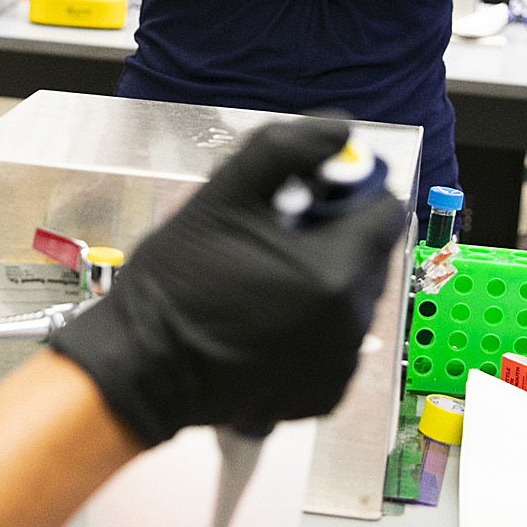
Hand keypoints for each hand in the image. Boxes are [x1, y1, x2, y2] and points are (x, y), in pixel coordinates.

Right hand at [47, 119, 406, 448]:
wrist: (141, 368)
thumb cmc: (176, 282)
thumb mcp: (222, 196)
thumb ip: (285, 149)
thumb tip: (339, 128)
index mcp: (337, 272)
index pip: (386, 213)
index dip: (351, 193)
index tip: (308, 196)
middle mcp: (352, 324)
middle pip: (371, 257)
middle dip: (337, 238)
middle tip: (276, 238)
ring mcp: (339, 367)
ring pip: (354, 301)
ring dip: (325, 283)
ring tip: (265, 281)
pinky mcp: (322, 398)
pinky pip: (337, 346)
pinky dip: (315, 330)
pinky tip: (267, 322)